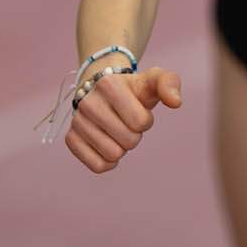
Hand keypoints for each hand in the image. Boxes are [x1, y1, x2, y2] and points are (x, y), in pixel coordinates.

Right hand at [64, 67, 182, 174]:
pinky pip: (97, 166)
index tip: (138, 110)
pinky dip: (108, 162)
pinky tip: (108, 145)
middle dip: (134, 135)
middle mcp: (87, 102)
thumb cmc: (134, 89)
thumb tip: (176, 102)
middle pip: (128, 141)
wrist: (103, 91)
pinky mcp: (71, 139)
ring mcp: (76, 121)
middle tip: (127, 123)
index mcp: (108, 84)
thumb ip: (170, 83)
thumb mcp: (153, 80)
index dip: (145, 120)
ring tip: (117, 131)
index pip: (140, 122)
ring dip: (122, 148)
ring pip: (113, 155)